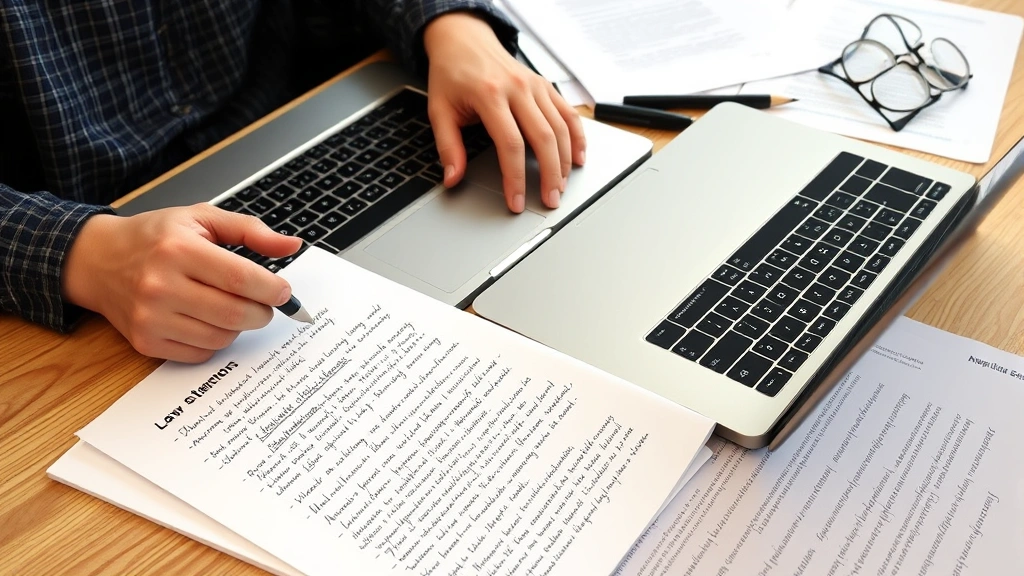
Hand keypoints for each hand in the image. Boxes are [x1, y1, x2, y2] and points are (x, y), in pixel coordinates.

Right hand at [62, 204, 302, 362]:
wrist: (97, 260)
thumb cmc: (155, 237)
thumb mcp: (201, 218)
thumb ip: (250, 231)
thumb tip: (292, 245)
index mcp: (178, 249)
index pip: (241, 279)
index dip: (272, 289)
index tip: (284, 292)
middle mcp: (160, 285)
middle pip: (235, 314)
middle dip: (263, 312)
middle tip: (265, 304)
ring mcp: (151, 318)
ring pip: (222, 337)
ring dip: (239, 326)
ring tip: (231, 306)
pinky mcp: (146, 342)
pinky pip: (201, 353)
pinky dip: (215, 340)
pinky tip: (207, 319)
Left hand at [423, 11, 586, 212]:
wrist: (464, 39)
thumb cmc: (452, 74)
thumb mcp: (440, 109)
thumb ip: (448, 146)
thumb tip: (453, 178)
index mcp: (490, 94)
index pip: (510, 144)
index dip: (516, 178)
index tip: (516, 201)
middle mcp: (518, 88)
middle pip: (543, 138)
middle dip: (549, 175)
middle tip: (549, 200)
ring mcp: (535, 85)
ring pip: (561, 128)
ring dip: (564, 161)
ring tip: (561, 186)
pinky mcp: (545, 85)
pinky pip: (568, 113)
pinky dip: (577, 137)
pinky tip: (577, 158)